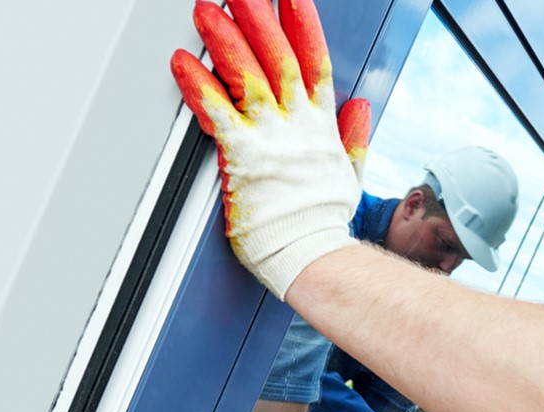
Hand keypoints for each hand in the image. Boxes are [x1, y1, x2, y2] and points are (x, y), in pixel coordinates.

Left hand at [171, 0, 370, 297]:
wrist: (312, 255)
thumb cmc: (323, 223)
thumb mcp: (350, 173)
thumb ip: (353, 135)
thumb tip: (360, 106)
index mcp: (320, 126)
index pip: (314, 62)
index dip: (303, 25)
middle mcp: (297, 125)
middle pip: (278, 57)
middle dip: (260, 18)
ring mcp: (270, 139)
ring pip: (248, 75)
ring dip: (227, 39)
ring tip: (208, 11)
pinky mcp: (243, 158)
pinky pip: (217, 113)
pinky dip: (199, 86)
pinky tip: (183, 63)